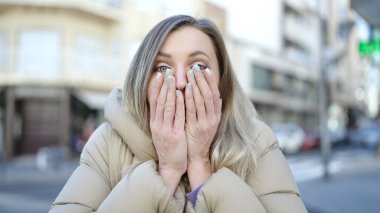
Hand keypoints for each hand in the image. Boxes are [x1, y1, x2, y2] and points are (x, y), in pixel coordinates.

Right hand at [149, 72, 186, 194]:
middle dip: (163, 86)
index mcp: (154, 122)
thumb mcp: (161, 129)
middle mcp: (158, 125)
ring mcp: (166, 130)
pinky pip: (178, 117)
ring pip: (167, 107)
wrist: (170, 165)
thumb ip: (162, 116)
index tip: (159, 74)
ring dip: (170, 91)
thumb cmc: (168, 146)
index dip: (156, 87)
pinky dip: (179, 104)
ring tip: (173, 78)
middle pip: (160, 101)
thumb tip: (163, 99)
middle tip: (167, 72)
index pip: (153, 101)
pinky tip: (182, 94)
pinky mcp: (175, 135)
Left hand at [185, 66, 221, 189]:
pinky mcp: (195, 128)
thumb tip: (217, 95)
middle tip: (196, 67)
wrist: (196, 156)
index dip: (210, 81)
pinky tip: (185, 89)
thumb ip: (212, 109)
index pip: (214, 93)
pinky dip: (190, 98)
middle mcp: (212, 118)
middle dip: (202, 80)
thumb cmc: (199, 137)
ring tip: (191, 74)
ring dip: (196, 85)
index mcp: (215, 115)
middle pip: (208, 94)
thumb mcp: (209, 122)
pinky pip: (192, 110)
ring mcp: (204, 123)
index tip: (205, 68)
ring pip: (201, 100)